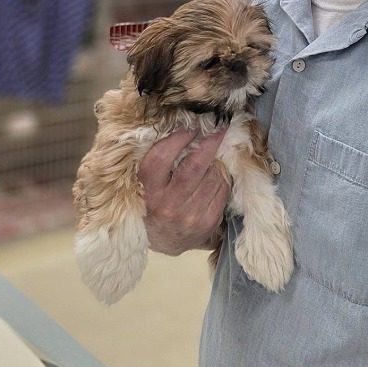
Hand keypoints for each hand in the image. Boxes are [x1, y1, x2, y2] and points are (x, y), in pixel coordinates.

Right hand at [138, 129, 229, 254]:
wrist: (162, 241)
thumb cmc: (152, 202)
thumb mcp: (145, 183)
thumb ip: (158, 160)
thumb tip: (184, 128)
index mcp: (147, 191)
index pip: (161, 157)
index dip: (178, 137)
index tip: (191, 125)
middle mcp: (167, 205)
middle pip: (194, 166)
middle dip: (209, 143)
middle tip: (219, 128)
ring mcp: (189, 216)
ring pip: (212, 176)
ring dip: (216, 162)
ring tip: (213, 156)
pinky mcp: (208, 223)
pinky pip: (222, 190)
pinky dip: (222, 178)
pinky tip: (216, 175)